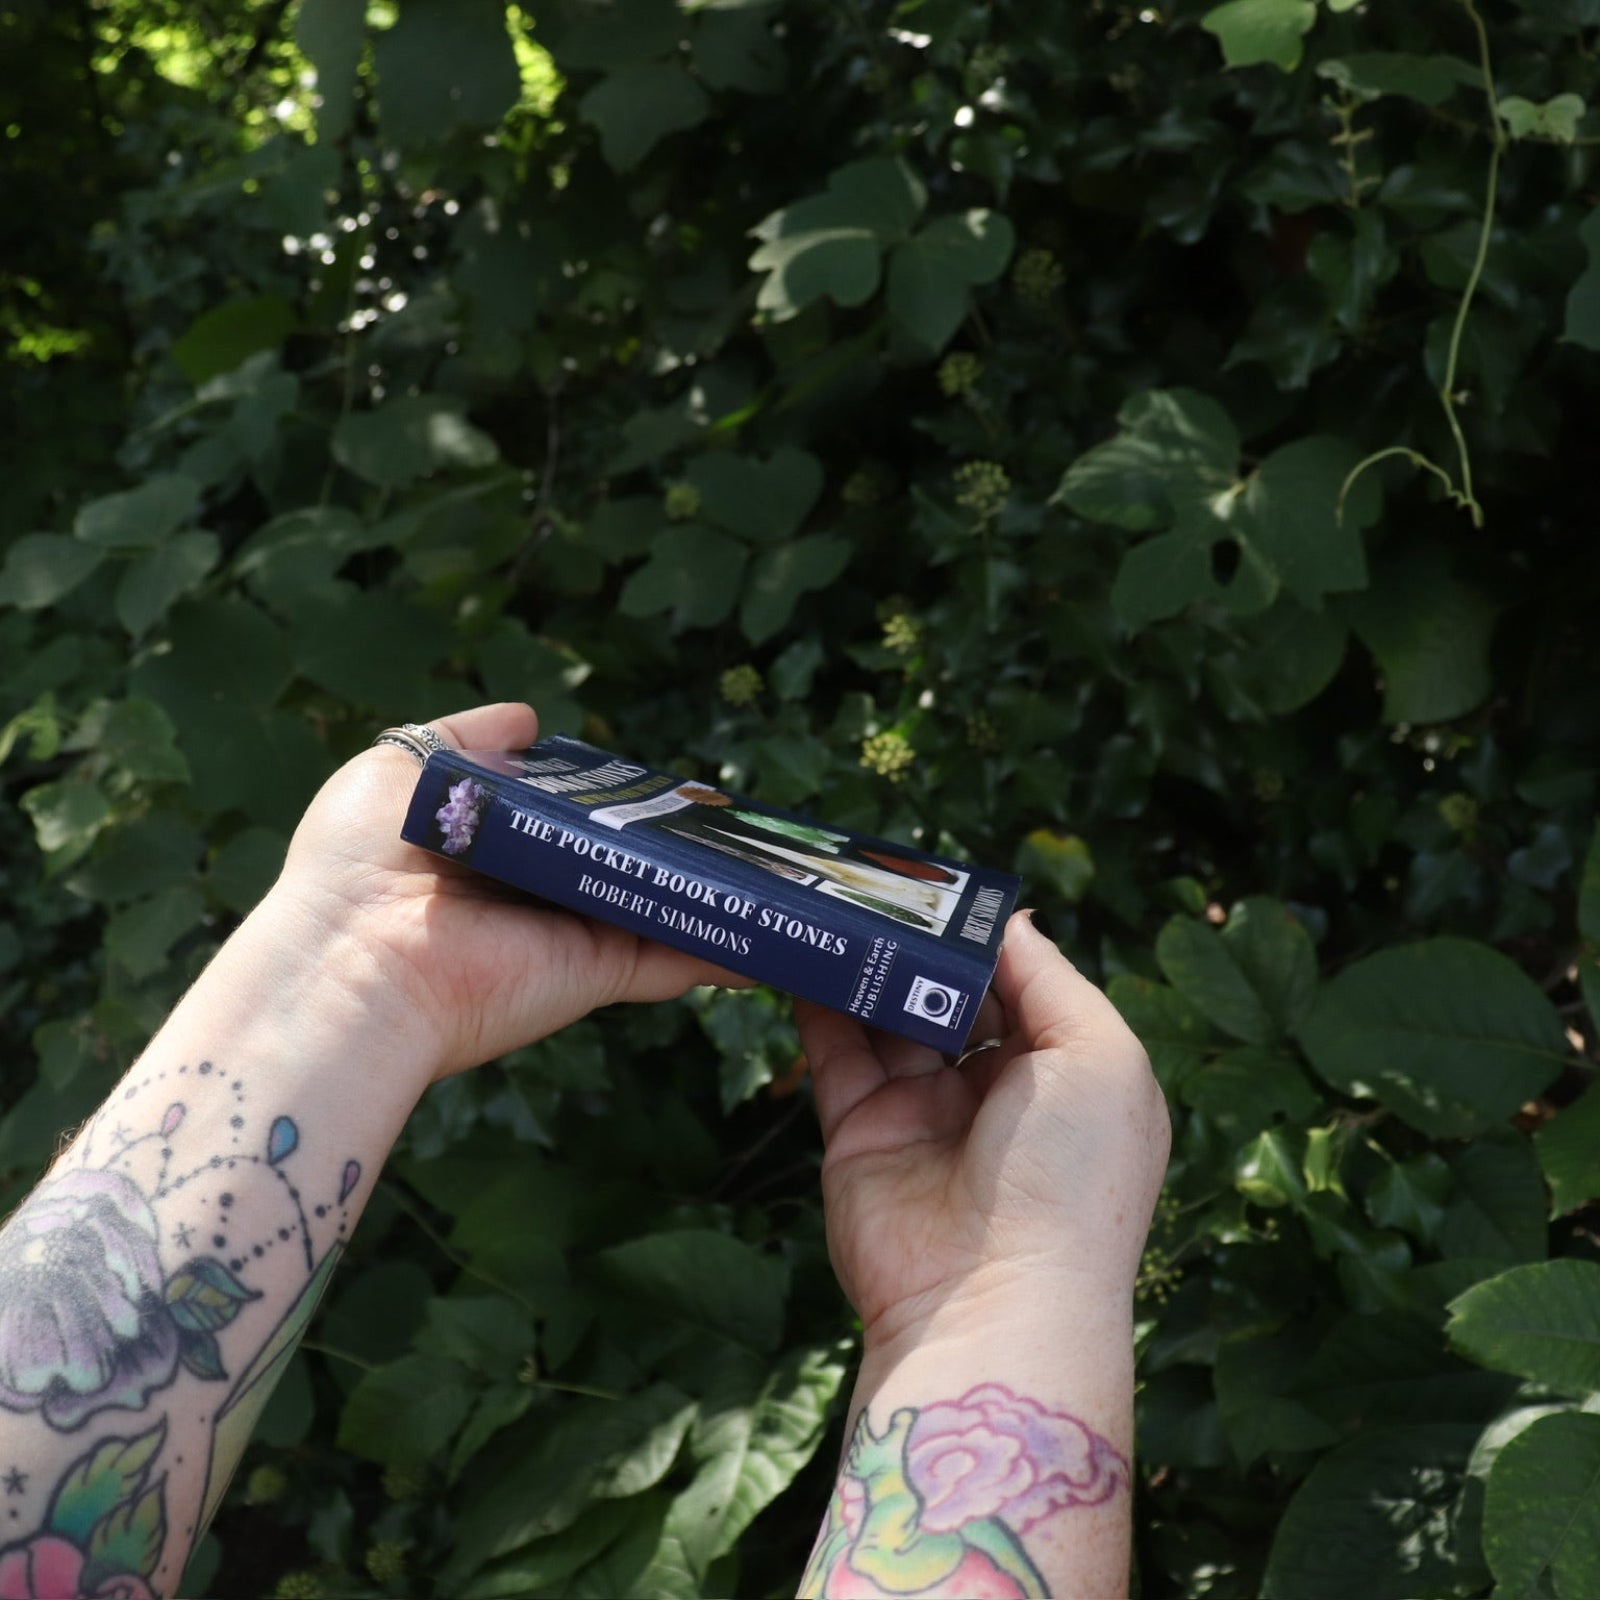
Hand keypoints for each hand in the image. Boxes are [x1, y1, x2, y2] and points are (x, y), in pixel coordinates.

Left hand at [270, 702, 743, 1080]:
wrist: (354, 959)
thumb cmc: (360, 859)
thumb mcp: (404, 766)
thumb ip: (471, 737)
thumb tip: (532, 721)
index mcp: (493, 846)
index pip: (565, 816)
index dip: (609, 795)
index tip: (658, 776)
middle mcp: (539, 891)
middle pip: (621, 858)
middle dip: (672, 836)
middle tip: (730, 809)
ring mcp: (575, 932)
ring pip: (661, 901)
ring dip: (714, 884)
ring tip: (778, 855)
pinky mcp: (601, 970)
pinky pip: (678, 953)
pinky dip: (733, 947)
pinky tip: (783, 930)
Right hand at [796, 912, 1169, 1352]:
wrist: (991, 1302)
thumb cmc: (1070, 1176)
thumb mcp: (1099, 1056)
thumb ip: (1051, 978)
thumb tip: (1009, 921)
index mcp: (1065, 1078)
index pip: (1022, 987)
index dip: (989, 940)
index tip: (948, 887)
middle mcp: (996, 1095)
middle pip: (951, 998)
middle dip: (923, 947)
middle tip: (884, 884)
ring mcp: (924, 1114)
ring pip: (890, 1018)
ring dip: (870, 964)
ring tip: (842, 903)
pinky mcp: (861, 1133)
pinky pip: (836, 1055)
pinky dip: (819, 1004)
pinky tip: (809, 951)